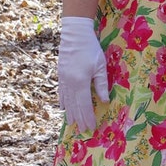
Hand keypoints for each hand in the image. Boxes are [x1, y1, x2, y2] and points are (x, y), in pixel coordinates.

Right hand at [57, 16, 108, 131]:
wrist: (74, 35)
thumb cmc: (90, 49)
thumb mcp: (100, 66)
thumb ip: (102, 85)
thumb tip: (105, 101)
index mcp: (81, 82)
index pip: (85, 104)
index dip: (88, 116)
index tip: (91, 127)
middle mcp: (70, 83)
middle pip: (74, 105)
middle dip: (80, 118)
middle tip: (84, 130)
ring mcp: (63, 80)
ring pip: (66, 101)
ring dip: (70, 113)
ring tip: (73, 124)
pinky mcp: (60, 75)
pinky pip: (61, 92)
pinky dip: (63, 102)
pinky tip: (63, 109)